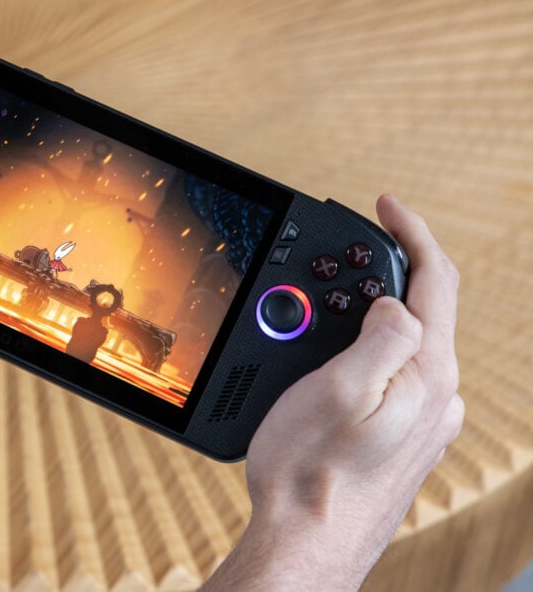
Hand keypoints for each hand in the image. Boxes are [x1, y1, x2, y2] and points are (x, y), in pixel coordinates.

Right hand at [204, 194, 463, 589]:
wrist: (307, 543)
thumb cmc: (311, 472)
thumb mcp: (339, 388)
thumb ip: (382, 335)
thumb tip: (397, 301)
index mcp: (428, 373)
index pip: (433, 281)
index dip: (410, 232)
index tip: (385, 203)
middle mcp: (439, 395)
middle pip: (427, 308)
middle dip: (386, 272)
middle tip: (339, 261)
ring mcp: (427, 421)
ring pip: (411, 343)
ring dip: (375, 313)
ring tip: (325, 311)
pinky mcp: (407, 441)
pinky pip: (399, 375)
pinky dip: (373, 350)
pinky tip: (339, 362)